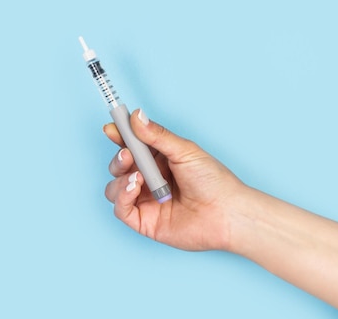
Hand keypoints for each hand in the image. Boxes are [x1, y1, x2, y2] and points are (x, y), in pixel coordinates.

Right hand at [104, 109, 243, 250]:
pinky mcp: (143, 221)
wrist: (227, 213)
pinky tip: (135, 188)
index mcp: (159, 159)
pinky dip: (122, 196)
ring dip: (120, 178)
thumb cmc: (213, 181)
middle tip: (128, 154)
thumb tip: (135, 115)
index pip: (131, 145)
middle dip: (119, 158)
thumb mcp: (184, 151)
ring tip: (139, 177)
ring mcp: (145, 201)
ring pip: (114, 187)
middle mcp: (149, 179)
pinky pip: (120, 208)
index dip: (119, 136)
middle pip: (118, 166)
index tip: (111, 128)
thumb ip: (157, 135)